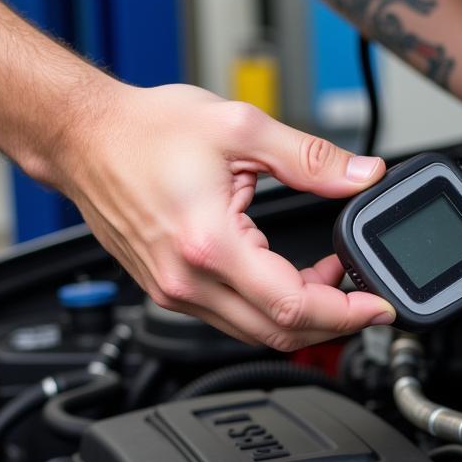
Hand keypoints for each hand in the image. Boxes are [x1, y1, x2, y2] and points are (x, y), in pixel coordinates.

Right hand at [49, 82, 395, 349]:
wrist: (83, 136)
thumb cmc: (145, 130)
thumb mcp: (241, 129)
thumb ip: (310, 159)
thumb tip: (361, 176)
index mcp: (209, 244)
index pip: (293, 305)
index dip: (346, 314)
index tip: (378, 307)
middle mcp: (188, 281)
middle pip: (278, 333)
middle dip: (334, 323)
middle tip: (366, 300)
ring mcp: (175, 292)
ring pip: (255, 332)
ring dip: (302, 316)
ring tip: (333, 280)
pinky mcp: (169, 290)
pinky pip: (232, 317)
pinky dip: (270, 308)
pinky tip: (289, 277)